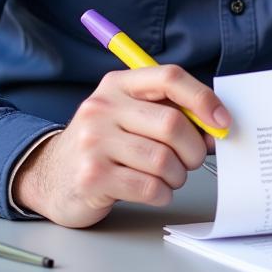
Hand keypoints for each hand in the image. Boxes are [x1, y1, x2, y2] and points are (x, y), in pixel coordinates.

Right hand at [13, 66, 229, 227]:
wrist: (50, 175)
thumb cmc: (104, 144)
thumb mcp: (129, 115)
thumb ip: (168, 111)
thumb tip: (216, 126)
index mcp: (118, 84)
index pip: (169, 77)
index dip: (203, 98)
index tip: (222, 121)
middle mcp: (103, 107)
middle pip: (171, 123)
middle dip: (194, 148)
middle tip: (192, 160)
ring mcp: (94, 142)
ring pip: (163, 159)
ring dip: (178, 175)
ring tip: (169, 176)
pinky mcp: (92, 176)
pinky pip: (149, 187)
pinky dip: (163, 193)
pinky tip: (155, 191)